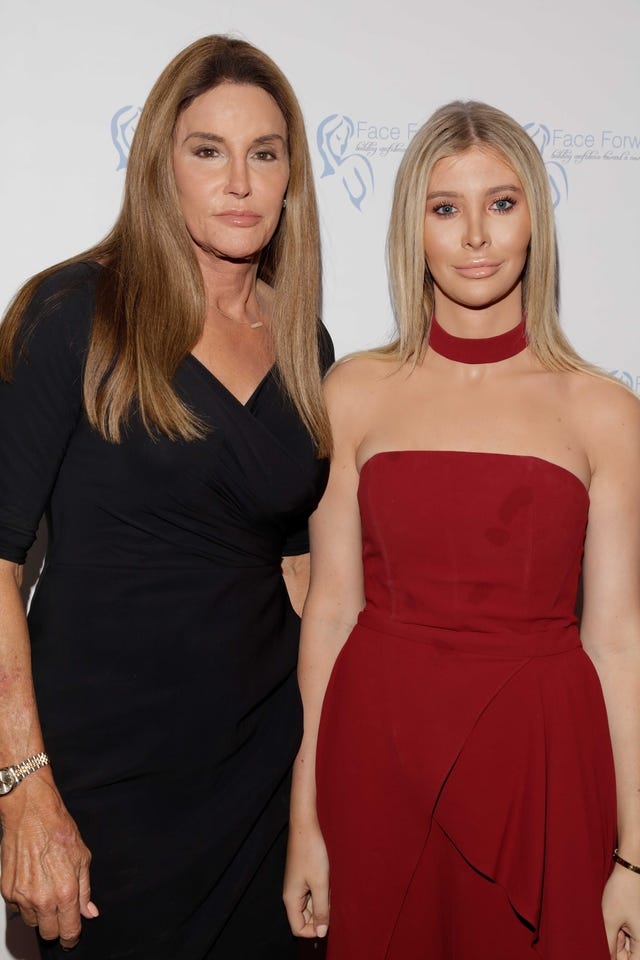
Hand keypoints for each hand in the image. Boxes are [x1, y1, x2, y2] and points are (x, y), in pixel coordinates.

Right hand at [0, 774, 97, 948]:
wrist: (31, 813)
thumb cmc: (58, 829)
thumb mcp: (82, 858)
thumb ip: (85, 889)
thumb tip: (90, 911)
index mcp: (65, 891)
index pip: (69, 931)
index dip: (72, 937)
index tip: (72, 937)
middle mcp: (42, 898)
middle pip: (49, 933)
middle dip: (57, 926)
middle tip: (61, 912)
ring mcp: (22, 897)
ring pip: (33, 922)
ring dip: (41, 914)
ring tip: (47, 891)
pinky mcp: (6, 891)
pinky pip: (18, 908)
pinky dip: (26, 902)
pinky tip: (33, 883)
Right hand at [283, 818, 329, 938]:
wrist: (305, 827)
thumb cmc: (311, 853)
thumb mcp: (320, 884)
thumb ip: (321, 909)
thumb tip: (322, 933)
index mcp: (291, 899)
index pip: (298, 928)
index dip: (314, 930)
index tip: (329, 919)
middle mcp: (291, 895)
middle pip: (304, 918)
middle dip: (320, 914)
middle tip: (331, 899)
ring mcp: (296, 885)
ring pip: (309, 905)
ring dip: (322, 901)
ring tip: (329, 886)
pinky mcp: (302, 877)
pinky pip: (311, 893)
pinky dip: (321, 891)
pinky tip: (328, 879)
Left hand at [602, 863, 639, 958]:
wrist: (630, 869)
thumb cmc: (621, 892)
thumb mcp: (609, 919)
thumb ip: (608, 944)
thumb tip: (607, 957)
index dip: (617, 959)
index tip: (606, 951)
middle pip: (630, 956)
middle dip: (617, 948)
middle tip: (611, 932)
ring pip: (629, 946)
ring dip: (618, 940)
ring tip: (614, 923)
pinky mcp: (639, 923)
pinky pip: (631, 935)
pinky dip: (621, 931)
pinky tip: (617, 919)